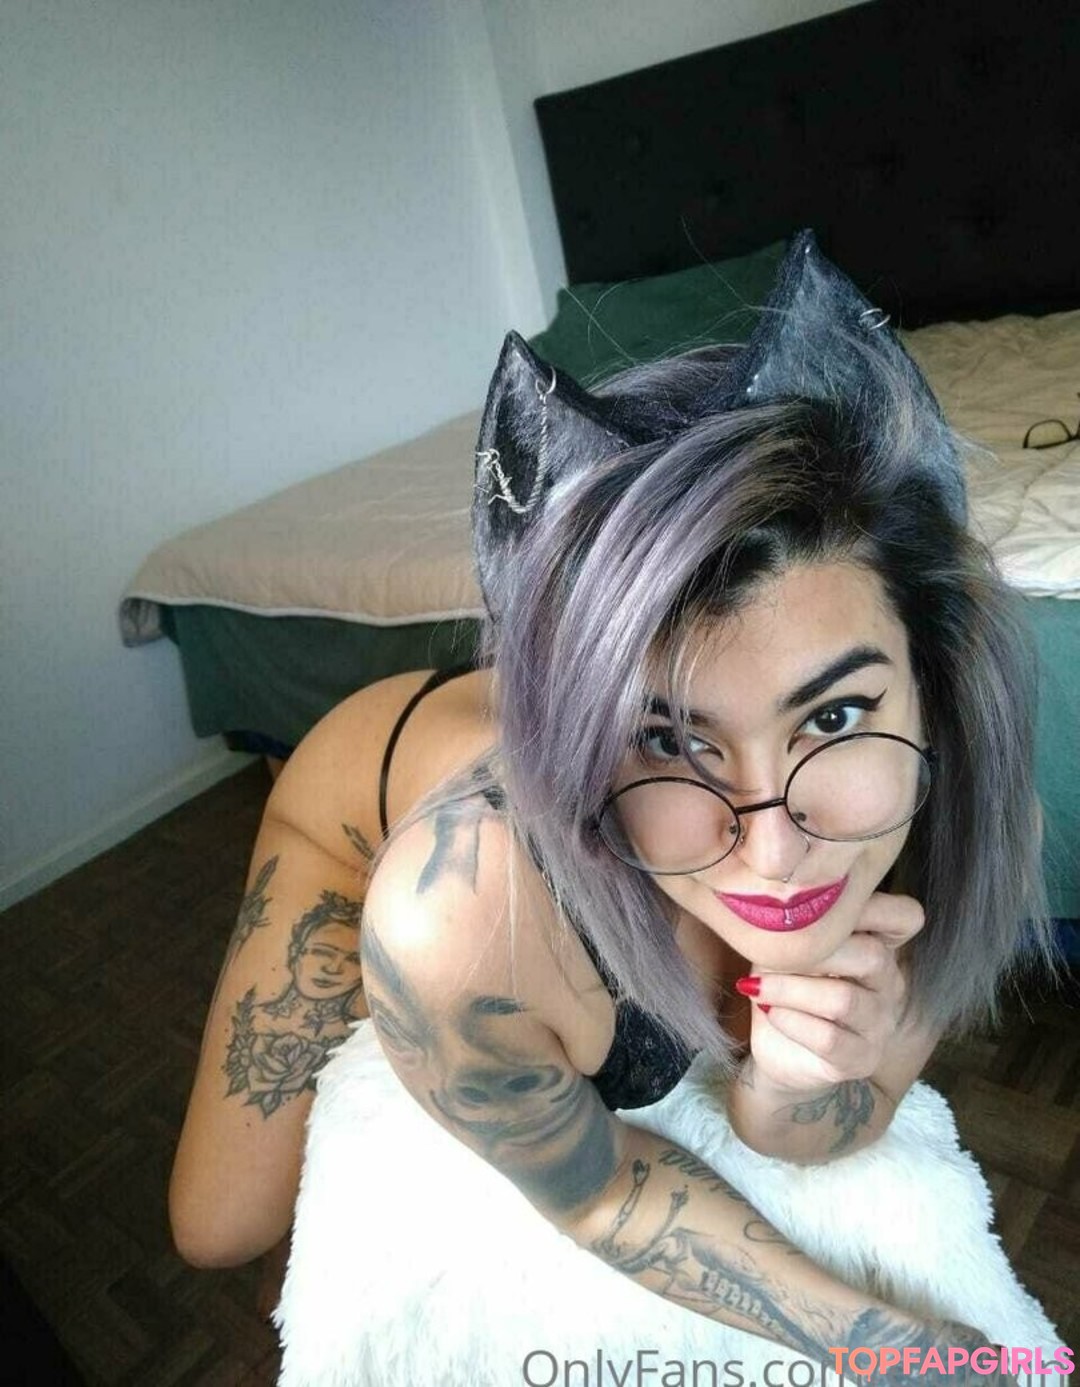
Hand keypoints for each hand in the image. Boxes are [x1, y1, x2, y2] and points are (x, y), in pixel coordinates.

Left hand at [741, 892, 924, 1095]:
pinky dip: (790, 1020)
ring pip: (843, 1000)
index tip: (819, 903)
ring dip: (789, 989)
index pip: (904, 917)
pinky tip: (769, 1011)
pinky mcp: (860, 1059)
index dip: (871, 906)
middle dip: (814, 951)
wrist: (778, 1048)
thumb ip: (797, 921)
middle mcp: (889, 984)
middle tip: (772, 953)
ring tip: (757, 986)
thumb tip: (777, 898)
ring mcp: (879, 1024)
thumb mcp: (787, 944)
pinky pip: (828, 1038)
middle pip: (871, 955)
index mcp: (878, 946)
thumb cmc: (785, 983)